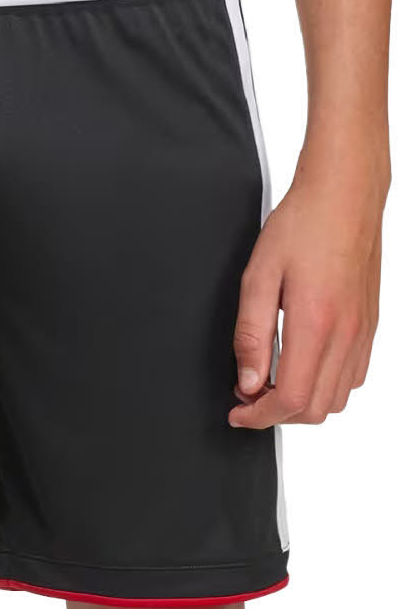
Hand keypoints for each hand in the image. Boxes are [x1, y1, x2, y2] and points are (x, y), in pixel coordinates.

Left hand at [230, 150, 386, 429]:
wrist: (345, 192)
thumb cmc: (304, 223)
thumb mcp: (258, 276)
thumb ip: (250, 334)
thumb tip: (247, 381)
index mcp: (315, 323)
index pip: (290, 400)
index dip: (258, 416)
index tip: (239, 411)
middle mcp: (345, 334)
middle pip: (314, 410)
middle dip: (277, 414)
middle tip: (250, 395)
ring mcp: (362, 332)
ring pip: (336, 399)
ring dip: (303, 402)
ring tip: (275, 381)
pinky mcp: (370, 325)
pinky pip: (352, 377)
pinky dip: (326, 386)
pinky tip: (304, 365)